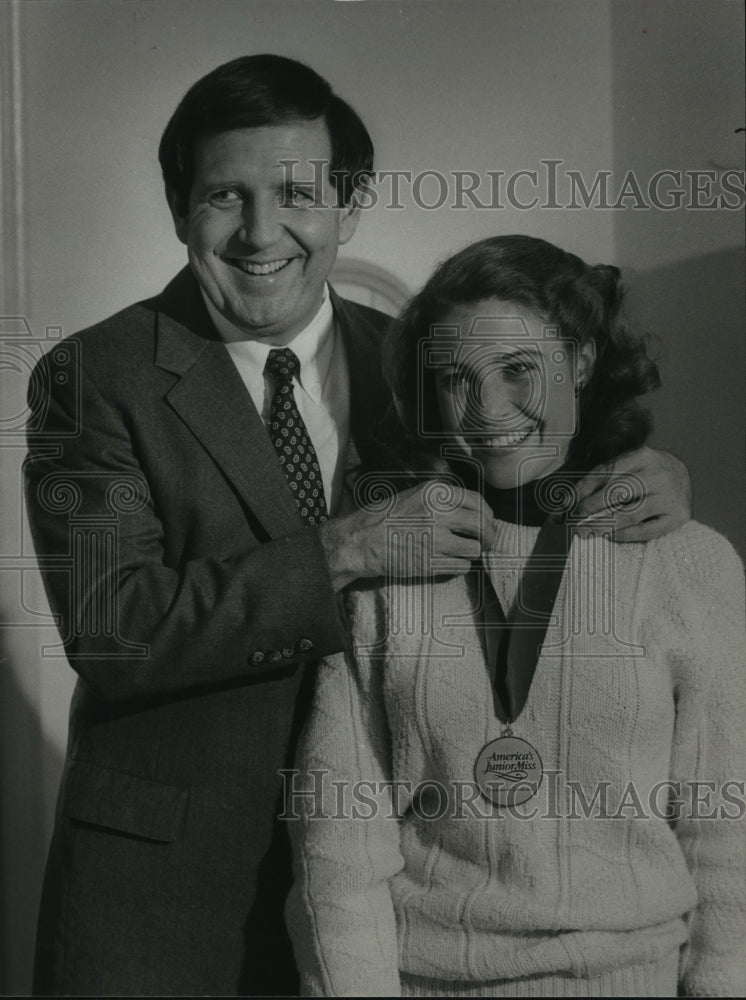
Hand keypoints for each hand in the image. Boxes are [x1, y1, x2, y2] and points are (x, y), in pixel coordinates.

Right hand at [319, 481, 495, 590]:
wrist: (360, 541)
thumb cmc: (383, 518)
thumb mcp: (413, 495)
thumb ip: (441, 500)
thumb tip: (472, 512)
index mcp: (436, 493)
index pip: (478, 502)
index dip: (488, 515)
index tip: (489, 523)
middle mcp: (440, 513)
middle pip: (483, 526)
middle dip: (490, 536)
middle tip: (488, 543)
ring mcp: (437, 539)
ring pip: (475, 549)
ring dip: (472, 553)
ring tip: (462, 553)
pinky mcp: (431, 563)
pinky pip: (462, 567)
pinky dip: (460, 567)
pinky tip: (449, 563)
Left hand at [574, 446, 691, 541]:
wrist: (684, 477)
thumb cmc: (646, 473)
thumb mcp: (629, 465)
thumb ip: (604, 478)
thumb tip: (570, 500)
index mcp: (643, 456)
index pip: (606, 472)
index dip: (583, 488)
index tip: (567, 502)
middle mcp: (658, 474)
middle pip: (616, 492)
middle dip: (590, 507)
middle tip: (573, 519)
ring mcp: (670, 496)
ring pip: (629, 514)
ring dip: (603, 525)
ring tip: (585, 531)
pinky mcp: (678, 516)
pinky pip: (646, 531)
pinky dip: (624, 535)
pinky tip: (609, 536)